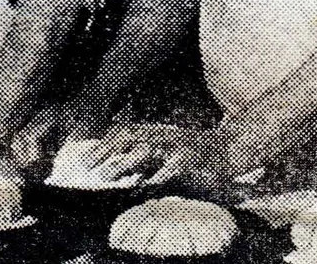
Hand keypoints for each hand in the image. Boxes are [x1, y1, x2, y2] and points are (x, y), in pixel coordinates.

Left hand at [85, 124, 228, 187]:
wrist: (231, 149)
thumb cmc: (195, 156)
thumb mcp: (166, 153)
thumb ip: (143, 159)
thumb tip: (115, 169)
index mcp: (158, 132)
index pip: (124, 132)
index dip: (103, 143)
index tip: (84, 159)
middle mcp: (165, 134)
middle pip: (130, 135)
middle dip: (106, 149)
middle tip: (88, 166)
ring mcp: (180, 143)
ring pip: (147, 148)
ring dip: (125, 161)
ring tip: (106, 175)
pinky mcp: (195, 155)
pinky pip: (175, 163)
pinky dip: (161, 173)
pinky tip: (148, 185)